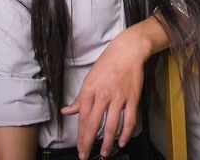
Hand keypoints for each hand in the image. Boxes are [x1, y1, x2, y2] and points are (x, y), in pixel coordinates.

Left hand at [61, 26, 151, 158]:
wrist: (128, 51)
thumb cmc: (107, 63)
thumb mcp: (89, 79)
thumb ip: (79, 98)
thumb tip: (66, 111)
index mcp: (90, 91)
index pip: (83, 118)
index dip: (80, 136)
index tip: (79, 149)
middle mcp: (103, 96)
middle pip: (94, 124)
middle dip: (88, 143)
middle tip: (85, 156)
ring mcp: (118, 98)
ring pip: (111, 125)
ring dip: (107, 142)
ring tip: (104, 153)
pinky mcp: (132, 98)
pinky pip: (129, 120)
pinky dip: (126, 133)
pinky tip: (122, 141)